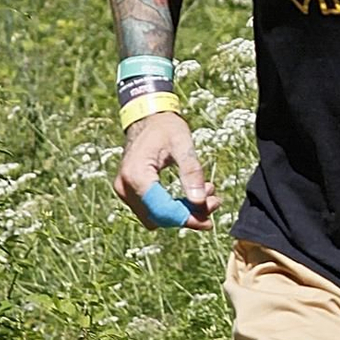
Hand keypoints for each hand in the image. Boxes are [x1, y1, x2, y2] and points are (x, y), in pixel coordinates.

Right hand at [113, 112, 214, 230]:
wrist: (147, 118)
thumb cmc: (165, 127)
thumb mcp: (183, 143)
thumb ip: (191, 172)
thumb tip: (200, 202)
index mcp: (136, 175)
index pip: (162, 209)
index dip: (187, 218)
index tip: (209, 221)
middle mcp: (125, 187)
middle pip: (159, 217)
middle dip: (187, 215)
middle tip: (214, 202)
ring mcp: (125, 191)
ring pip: (156, 217)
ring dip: (182, 212)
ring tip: (207, 195)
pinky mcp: (130, 192)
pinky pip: (152, 210)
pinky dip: (173, 207)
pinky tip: (192, 195)